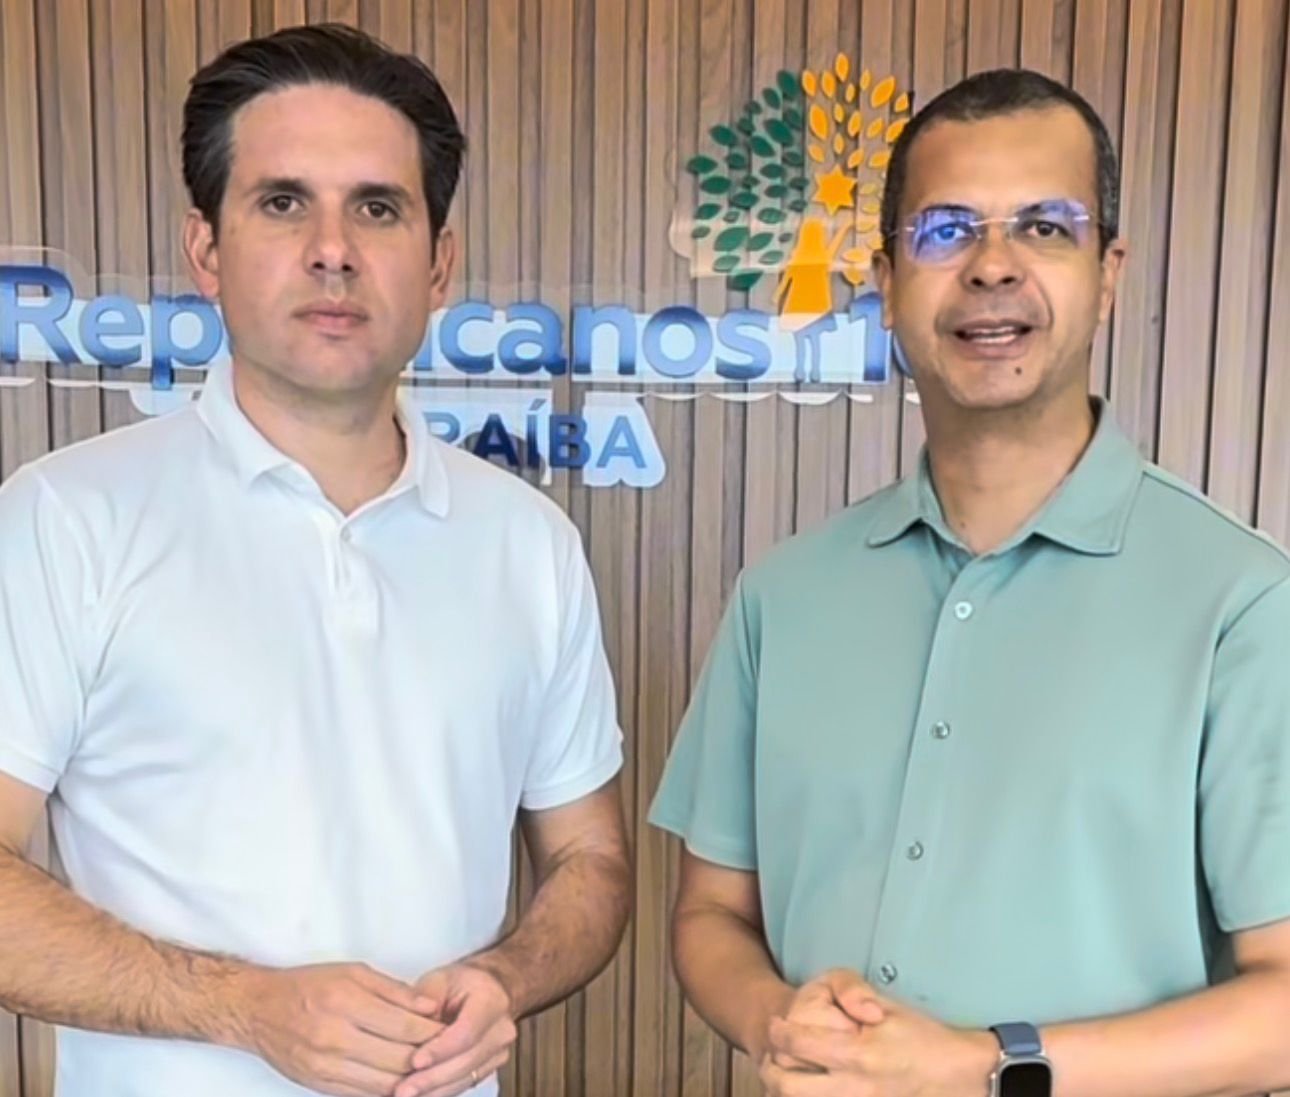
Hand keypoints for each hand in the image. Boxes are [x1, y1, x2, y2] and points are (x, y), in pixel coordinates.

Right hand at [237, 962, 444, 1096]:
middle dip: (429, 1058)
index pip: (405, 1026)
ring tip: (430, 1070)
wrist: (258, 1011)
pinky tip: (403, 1083)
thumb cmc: (309, 985)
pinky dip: (387, 1092)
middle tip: (448, 1052)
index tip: (452, 1030)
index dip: (434, 1032)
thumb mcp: (353, 972)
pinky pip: (363, 1095)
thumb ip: (394, 991)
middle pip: (398, 1059)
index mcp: (347, 1003)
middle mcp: (335, 1038)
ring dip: (412, 1080)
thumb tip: (431, 1007)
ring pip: (384, 1084)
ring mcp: (326, 1067)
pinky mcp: (319, 1086)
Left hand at [395, 961, 517, 1096]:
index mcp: (491, 1001)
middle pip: (466, 1062)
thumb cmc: (461, 983)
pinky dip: (439, 1092)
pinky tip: (418, 1094)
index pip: (466, 1032)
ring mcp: (498, 1053)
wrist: (490, 990)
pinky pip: (463, 1085)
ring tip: (405, 1095)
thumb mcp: (440, 979)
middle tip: (402, 1090)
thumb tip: (407, 1024)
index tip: (415, 1061)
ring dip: (434, 1091)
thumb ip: (424, 999)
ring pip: (465, 1079)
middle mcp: (501, 1030)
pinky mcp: (489, 1069)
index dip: (440, 1050)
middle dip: (431, 1078)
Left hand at [762, 984, 995, 1096]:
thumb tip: (829, 1010)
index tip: (776, 1025)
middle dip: (772, 1069)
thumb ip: (854, 999)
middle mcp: (853, 1088)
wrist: (960, 1077)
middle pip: (788, 1087)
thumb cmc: (923, 1038)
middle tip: (772, 1056)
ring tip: (784, 1076)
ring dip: (787, 1090)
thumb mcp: (890, 1008)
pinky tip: (812, 1089)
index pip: (797, 1044)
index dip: (779, 1032)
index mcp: (857, 1055)